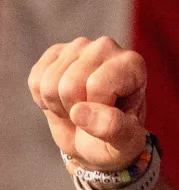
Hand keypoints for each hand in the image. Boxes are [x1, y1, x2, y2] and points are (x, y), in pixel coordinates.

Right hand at [28, 36, 147, 170]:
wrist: (98, 143)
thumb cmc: (118, 140)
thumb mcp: (125, 142)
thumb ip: (112, 127)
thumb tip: (79, 112)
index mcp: (132, 64)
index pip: (97, 86)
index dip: (97, 110)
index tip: (110, 116)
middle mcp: (106, 47)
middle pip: (70, 85)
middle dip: (76, 110)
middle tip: (92, 116)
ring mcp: (78, 47)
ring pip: (49, 85)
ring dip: (60, 107)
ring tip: (81, 110)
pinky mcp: (55, 53)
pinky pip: (35, 82)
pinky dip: (45, 101)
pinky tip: (65, 101)